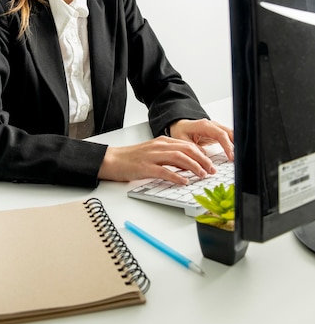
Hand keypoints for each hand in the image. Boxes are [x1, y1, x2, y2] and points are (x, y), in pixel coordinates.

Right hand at [98, 136, 220, 184]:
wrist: (112, 160)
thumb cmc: (132, 158)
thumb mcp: (154, 153)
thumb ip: (170, 157)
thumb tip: (188, 166)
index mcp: (162, 141)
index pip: (188, 145)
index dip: (202, 155)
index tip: (211, 164)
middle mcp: (159, 146)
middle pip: (186, 150)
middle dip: (202, 160)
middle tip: (212, 170)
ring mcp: (152, 156)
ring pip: (179, 158)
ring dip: (193, 167)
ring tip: (202, 175)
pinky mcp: (145, 167)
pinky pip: (164, 171)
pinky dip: (176, 176)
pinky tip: (184, 181)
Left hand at [168, 118, 233, 160]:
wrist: (180, 126)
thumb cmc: (181, 132)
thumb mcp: (182, 140)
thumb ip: (193, 147)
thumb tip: (204, 156)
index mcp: (204, 125)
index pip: (220, 134)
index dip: (227, 146)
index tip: (231, 157)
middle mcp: (212, 125)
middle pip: (229, 133)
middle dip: (236, 145)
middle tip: (239, 159)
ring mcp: (217, 128)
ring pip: (231, 134)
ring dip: (237, 145)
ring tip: (240, 157)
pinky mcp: (218, 132)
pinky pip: (229, 137)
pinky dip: (234, 144)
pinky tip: (236, 153)